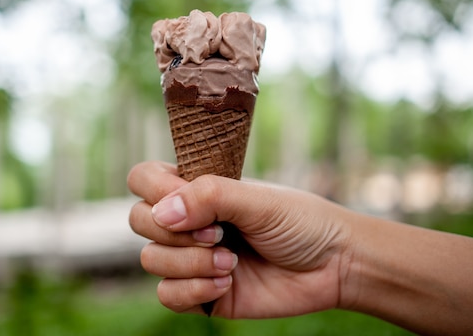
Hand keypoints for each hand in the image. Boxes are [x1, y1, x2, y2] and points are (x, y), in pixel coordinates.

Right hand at [127, 161, 352, 318]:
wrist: (333, 266)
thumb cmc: (300, 222)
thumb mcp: (258, 199)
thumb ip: (209, 196)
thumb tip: (161, 213)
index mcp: (198, 188)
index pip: (144, 179)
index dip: (155, 191)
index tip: (191, 201)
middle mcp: (189, 220)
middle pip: (138, 220)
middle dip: (175, 232)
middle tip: (218, 233)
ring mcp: (192, 257)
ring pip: (151, 260)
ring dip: (190, 263)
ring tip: (231, 261)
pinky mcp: (200, 292)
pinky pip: (166, 295)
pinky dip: (193, 290)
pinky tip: (226, 283)